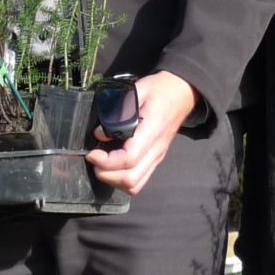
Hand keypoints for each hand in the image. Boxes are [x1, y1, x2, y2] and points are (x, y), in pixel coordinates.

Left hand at [85, 71, 197, 195]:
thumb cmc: (160, 89)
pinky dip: (121, 179)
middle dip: (106, 174)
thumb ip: (118, 110)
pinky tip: (113, 166)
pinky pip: (138, 180)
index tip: (92, 153)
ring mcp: (157, 157)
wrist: (181, 92)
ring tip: (101, 164)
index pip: (129, 159)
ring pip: (134, 185)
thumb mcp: (137, 90)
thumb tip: (100, 133)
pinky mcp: (155, 159)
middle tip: (94, 159)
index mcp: (152, 132)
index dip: (106, 161)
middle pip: (131, 179)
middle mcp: (156, 149)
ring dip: (113, 180)